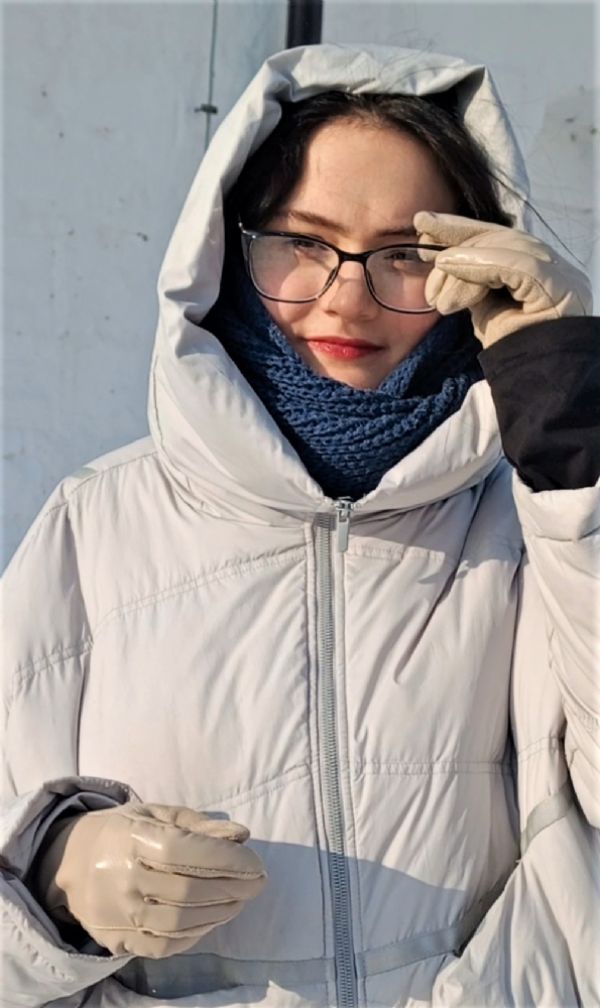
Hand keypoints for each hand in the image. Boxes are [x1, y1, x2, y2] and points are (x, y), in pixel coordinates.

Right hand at [33, 803, 266, 957]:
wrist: (70, 863)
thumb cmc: (124, 831)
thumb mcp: (157, 814)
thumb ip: (199, 825)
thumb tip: (242, 836)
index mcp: (132, 838)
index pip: (186, 852)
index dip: (226, 859)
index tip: (255, 863)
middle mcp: (123, 878)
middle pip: (188, 891)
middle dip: (232, 888)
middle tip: (257, 883)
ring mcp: (118, 914)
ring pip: (179, 923)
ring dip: (219, 913)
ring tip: (239, 900)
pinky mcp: (117, 940)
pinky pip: (163, 946)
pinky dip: (195, 934)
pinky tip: (212, 918)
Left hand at [414, 212, 591, 347]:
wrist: (537, 386)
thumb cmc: (512, 355)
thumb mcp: (485, 312)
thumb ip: (474, 285)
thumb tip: (446, 261)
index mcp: (536, 273)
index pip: (496, 240)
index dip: (459, 228)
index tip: (423, 225)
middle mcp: (552, 269)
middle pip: (500, 238)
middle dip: (455, 236)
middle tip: (421, 241)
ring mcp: (560, 277)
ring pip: (505, 248)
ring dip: (461, 262)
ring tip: (436, 285)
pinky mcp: (559, 287)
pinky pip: (516, 266)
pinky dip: (480, 265)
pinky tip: (450, 271)